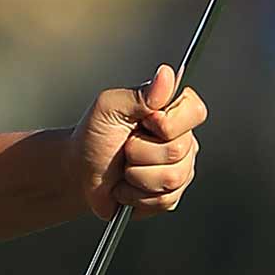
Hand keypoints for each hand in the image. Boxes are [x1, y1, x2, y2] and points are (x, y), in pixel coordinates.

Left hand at [69, 63, 206, 219]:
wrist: (80, 172)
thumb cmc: (95, 135)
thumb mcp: (110, 107)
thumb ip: (139, 94)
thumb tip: (167, 75)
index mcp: (173, 110)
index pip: (195, 112)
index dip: (166, 122)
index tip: (144, 123)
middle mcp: (184, 138)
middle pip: (178, 149)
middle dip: (140, 151)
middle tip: (125, 147)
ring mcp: (182, 168)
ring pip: (172, 177)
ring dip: (137, 175)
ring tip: (125, 168)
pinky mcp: (172, 194)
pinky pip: (164, 199)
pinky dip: (136, 195)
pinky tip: (127, 186)